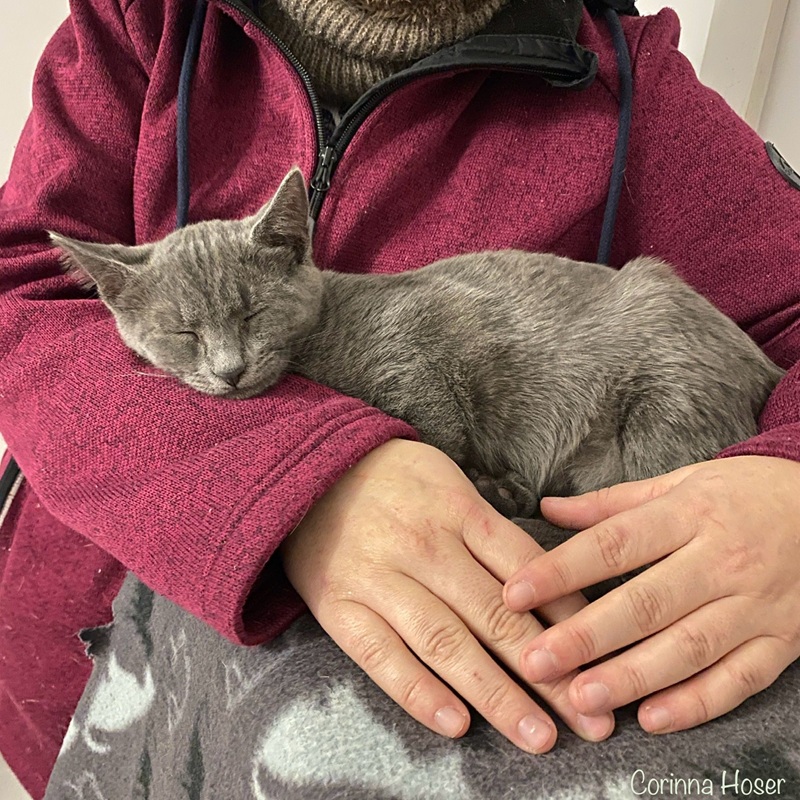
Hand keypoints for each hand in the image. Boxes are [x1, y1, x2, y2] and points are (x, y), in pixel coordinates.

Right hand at [278, 439, 613, 751]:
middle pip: (497, 617)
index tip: (605, 663)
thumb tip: (551, 586)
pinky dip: (418, 691)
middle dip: (549, 674)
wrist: (310, 471)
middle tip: (592, 721)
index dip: (571, 621)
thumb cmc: (395, 481)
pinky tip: (454, 724)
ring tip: (539, 737)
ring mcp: (380, 577)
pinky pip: (381, 655)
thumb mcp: (450, 483)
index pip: (529, 574)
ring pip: (446, 643)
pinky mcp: (340, 606)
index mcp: (460, 512)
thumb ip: (495, 534)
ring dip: (496, 695)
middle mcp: (425, 546)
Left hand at [503, 455, 799, 734]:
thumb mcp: (681, 482)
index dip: (561, 570)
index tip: (515, 593)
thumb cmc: (743, 493)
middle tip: (534, 661)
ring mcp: (755, 605)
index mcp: (690, 513)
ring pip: (688, 648)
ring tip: (580, 696)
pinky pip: (738, 679)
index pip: (613, 544)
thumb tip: (549, 508)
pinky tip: (652, 718)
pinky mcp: (781, 641)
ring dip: (632, 677)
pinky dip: (696, 703)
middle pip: (645, 603)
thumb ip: (613, 503)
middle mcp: (722, 560)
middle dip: (585, 636)